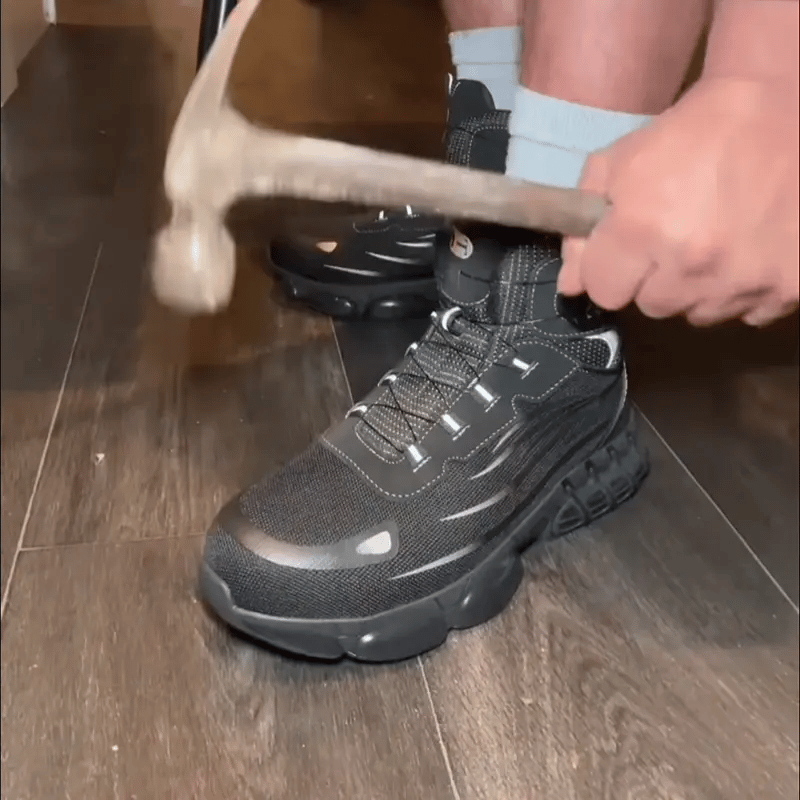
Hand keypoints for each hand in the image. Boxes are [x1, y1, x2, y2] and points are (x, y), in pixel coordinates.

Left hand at [559, 77, 798, 326]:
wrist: (784, 105)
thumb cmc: (694, 133)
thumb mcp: (621, 163)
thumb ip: (582, 225)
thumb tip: (569, 285)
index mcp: (644, 230)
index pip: (603, 291)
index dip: (609, 269)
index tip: (626, 250)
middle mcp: (691, 265)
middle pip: (650, 305)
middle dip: (653, 278)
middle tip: (675, 240)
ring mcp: (742, 281)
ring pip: (696, 313)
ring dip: (696, 287)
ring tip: (714, 242)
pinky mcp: (787, 289)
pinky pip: (746, 312)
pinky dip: (742, 290)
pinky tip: (747, 251)